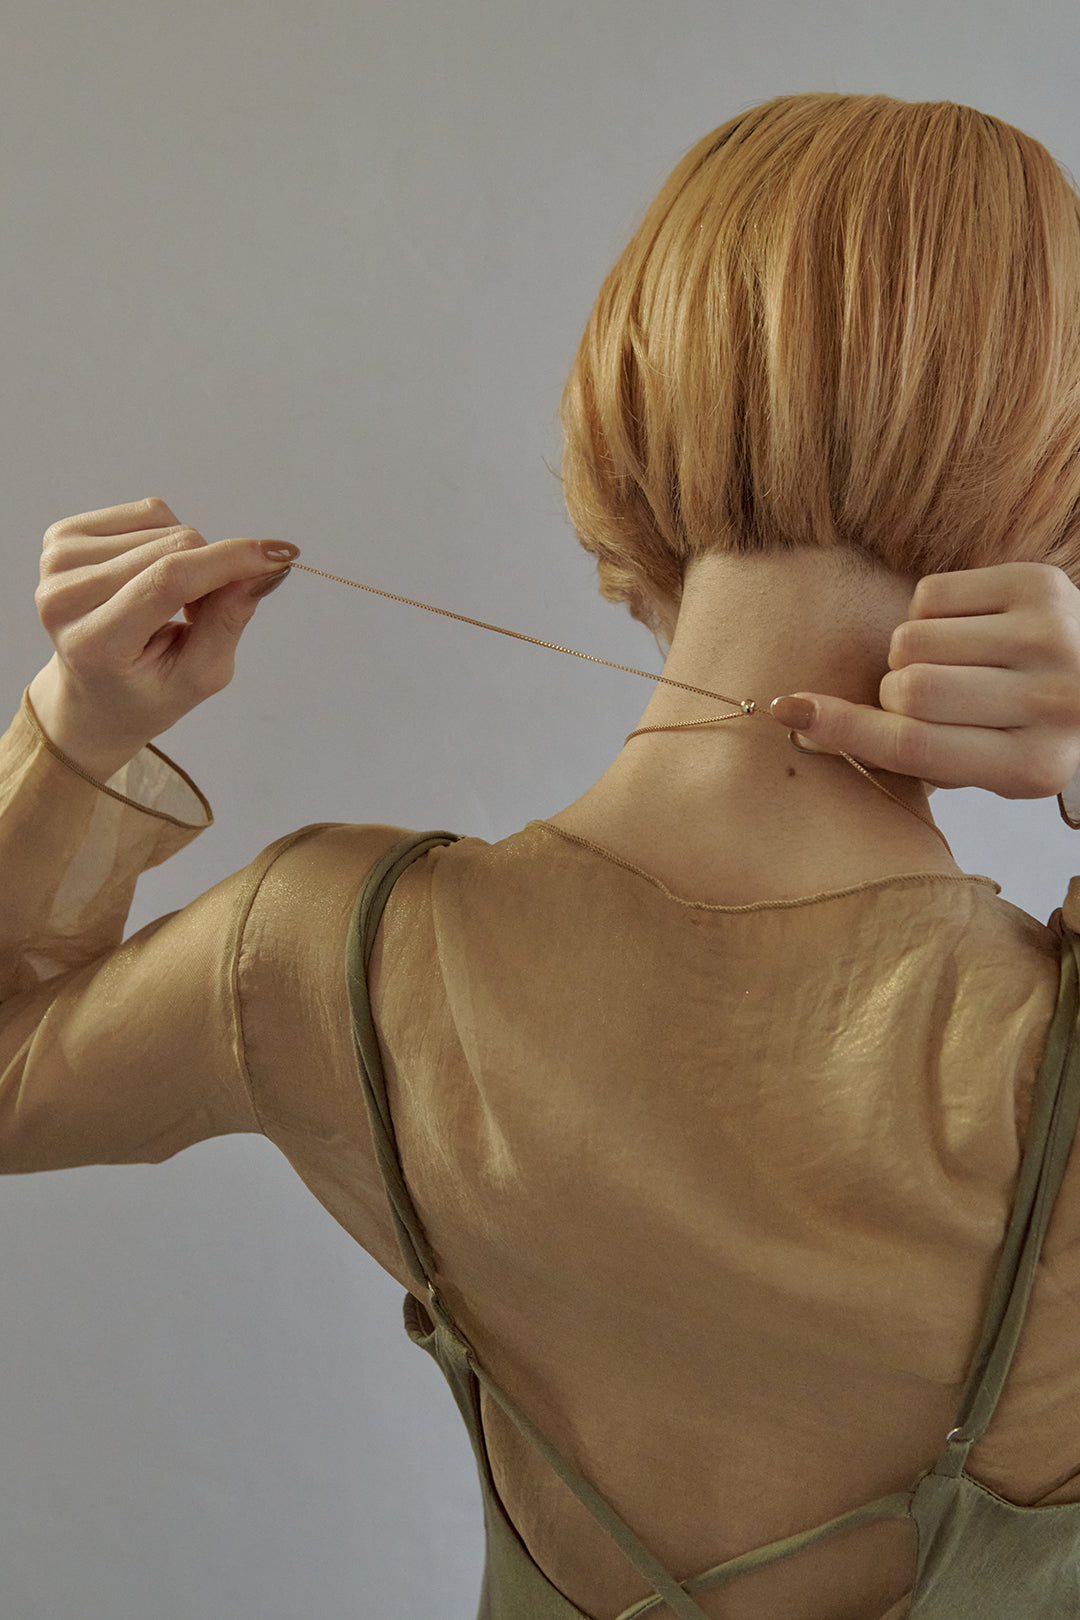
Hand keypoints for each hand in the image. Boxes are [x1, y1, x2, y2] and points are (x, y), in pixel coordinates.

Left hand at [27, 497, 298, 779]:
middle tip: (200, 613)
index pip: (169, 580)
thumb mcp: (199, 675)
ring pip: (164, 525)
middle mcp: (63, 597)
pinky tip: (151, 576)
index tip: (281, 554)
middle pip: (174, 546)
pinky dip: (167, 540)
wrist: (90, 695)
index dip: (229, 560)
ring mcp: (55, 562)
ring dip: (188, 559)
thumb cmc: (147, 692)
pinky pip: (146, 513)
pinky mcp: (59, 536)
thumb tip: (264, 567)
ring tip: (171, 603)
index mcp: (94, 643)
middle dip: (211, 571)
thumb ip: (228, 621)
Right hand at [770, 562, 1079, 800]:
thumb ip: (905, 752)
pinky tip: (968, 631)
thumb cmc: (1026, 728)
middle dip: (894, 693)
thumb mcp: (982, 766)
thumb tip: (798, 720)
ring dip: (911, 653)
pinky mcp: (1039, 584)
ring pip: (912, 637)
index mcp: (1033, 765)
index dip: (844, 729)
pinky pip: (931, 595)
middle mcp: (1052, 700)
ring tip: (951, 663)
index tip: (791, 713)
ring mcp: (1051, 636)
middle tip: (924, 699)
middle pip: (908, 689)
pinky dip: (931, 614)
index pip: (915, 746)